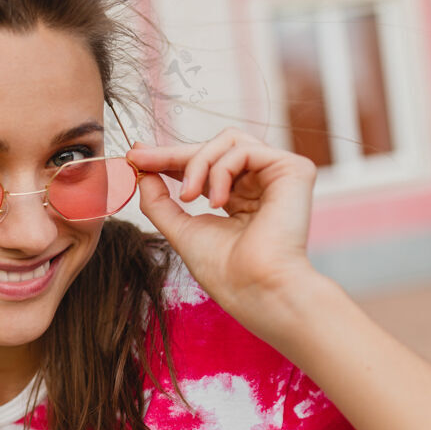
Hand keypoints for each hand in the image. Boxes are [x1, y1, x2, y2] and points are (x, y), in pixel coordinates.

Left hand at [127, 128, 319, 334]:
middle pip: (214, 147)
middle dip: (173, 153)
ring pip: (228, 141)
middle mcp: (260, 183)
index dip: (169, 158)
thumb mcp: (180, 229)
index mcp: (238, 199)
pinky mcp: (293, 169)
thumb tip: (142, 173)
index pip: (203, 167)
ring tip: (188, 198)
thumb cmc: (224, 270)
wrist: (256, 288)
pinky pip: (244, 150)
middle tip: (141, 160)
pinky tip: (217, 202)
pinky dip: (220, 171)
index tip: (136, 156)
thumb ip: (160, 202)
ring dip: (197, 165)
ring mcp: (277, 176)